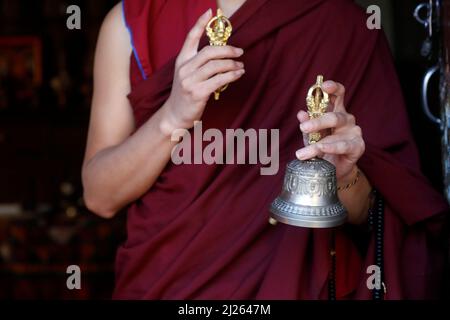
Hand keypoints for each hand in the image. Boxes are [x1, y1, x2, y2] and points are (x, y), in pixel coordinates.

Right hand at [161, 9, 244, 134]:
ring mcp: (189, 81)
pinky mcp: (198, 93)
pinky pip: (219, 80)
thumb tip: (221, 54)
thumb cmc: (185, 93)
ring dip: (232, 64)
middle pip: (209, 51)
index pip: (190, 37)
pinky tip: (238, 74)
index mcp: (181, 60)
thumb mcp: (187, 74)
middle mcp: (184, 68)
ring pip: (216, 66)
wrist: (175, 115)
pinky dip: (232, 76)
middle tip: (240, 51)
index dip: (200, 23)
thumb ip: (199, 63)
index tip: (209, 11)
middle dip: (228, 50)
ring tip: (240, 66)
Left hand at [295, 81, 364, 184]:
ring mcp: (354, 132)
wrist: (334, 170)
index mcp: (335, 112)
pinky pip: (344, 145)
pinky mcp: (358, 146)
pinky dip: (331, 148)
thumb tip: (300, 114)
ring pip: (337, 134)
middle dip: (317, 121)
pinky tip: (322, 149)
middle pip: (334, 115)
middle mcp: (346, 120)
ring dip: (318, 142)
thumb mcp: (311, 137)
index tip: (323, 86)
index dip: (332, 88)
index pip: (337, 95)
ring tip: (302, 153)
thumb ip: (307, 125)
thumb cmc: (322, 149)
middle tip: (303, 128)